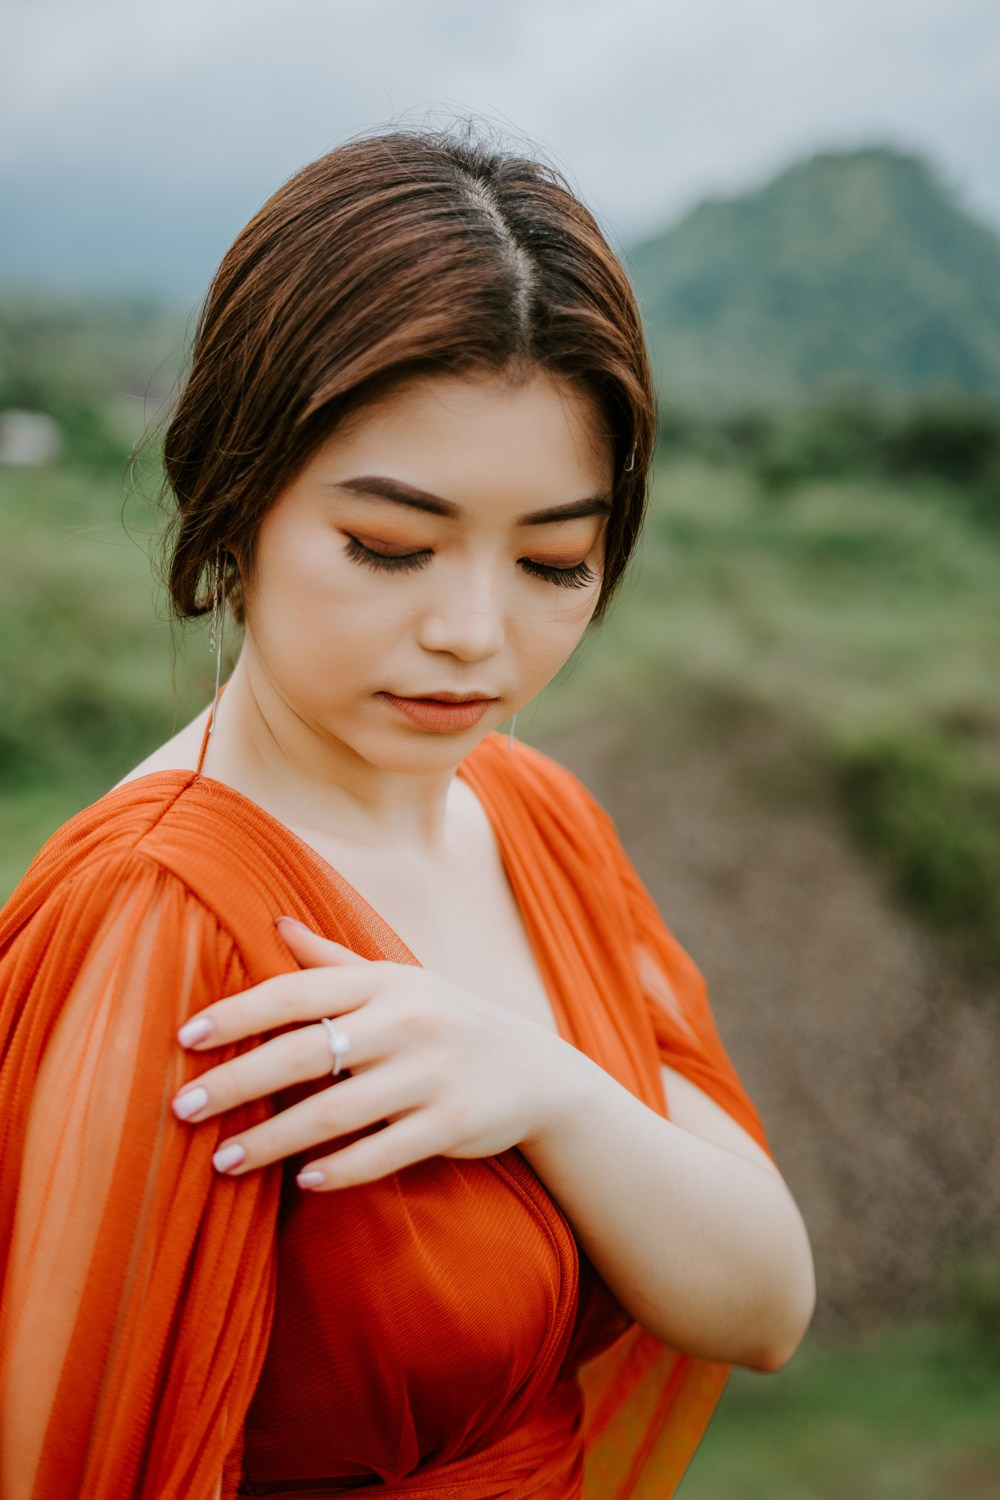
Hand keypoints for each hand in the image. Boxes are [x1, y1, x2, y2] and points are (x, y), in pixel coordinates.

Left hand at [171, 918, 577, 1190]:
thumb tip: (273, 923)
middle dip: (237, 1081)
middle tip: (182, 1107)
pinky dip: (340, 1169)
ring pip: (334, 1112)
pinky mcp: (452, 1122)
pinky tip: (302, 1182)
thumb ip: (332, 961)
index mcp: (385, 983)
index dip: (239, 1013)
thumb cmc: (446, 1022)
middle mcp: (406, 1022)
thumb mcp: (397, 982)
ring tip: (221, 1160)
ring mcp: (431, 1074)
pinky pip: (383, 1152)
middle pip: (304, 1053)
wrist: (537, 1071)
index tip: (186, 1037)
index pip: (297, 993)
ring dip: (271, 1139)